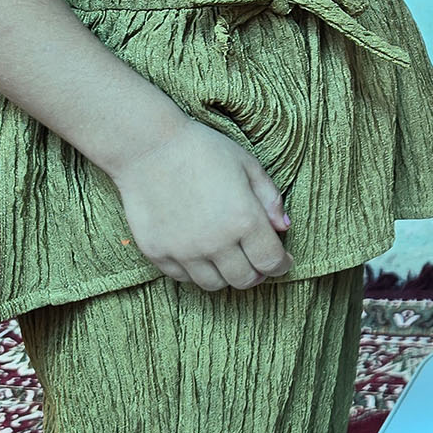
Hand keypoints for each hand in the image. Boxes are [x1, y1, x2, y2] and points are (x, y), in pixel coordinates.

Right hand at [108, 117, 293, 290]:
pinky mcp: (157, 253)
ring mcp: (184, 251)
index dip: (281, 265)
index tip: (281, 260)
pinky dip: (196, 271)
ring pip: (214, 284)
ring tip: (227, 257)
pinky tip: (199, 252)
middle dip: (256, 273)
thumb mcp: (247, 165)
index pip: (271, 262)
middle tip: (255, 260)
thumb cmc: (202, 150)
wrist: (148, 147)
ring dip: (226, 275)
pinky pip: (183, 277)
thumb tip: (284, 227)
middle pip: (244, 280)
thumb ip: (270, 199)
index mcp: (244, 220)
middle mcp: (215, 242)